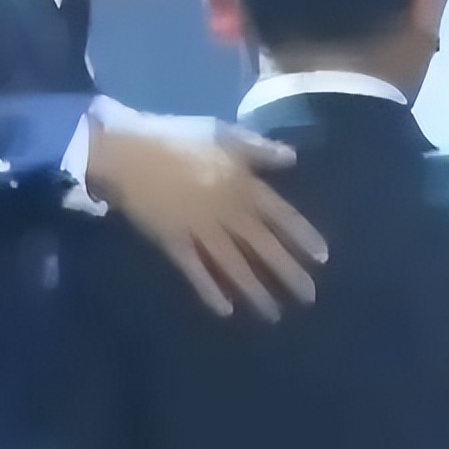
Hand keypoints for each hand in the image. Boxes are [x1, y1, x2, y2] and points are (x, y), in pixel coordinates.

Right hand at [87, 109, 327, 320]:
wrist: (126, 151)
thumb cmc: (177, 138)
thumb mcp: (224, 134)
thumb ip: (259, 149)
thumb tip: (293, 157)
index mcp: (242, 184)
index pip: (282, 215)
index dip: (303, 237)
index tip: (322, 258)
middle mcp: (228, 212)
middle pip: (264, 247)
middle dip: (288, 273)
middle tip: (308, 297)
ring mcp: (200, 231)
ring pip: (234, 265)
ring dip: (256, 291)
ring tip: (274, 314)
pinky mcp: (173, 243)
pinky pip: (195, 271)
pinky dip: (210, 291)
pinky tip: (226, 310)